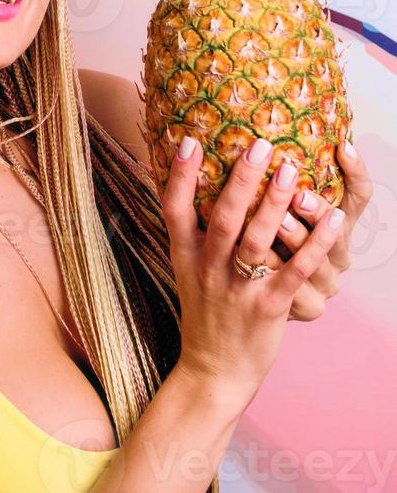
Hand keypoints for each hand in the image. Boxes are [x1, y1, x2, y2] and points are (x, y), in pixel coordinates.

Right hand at [161, 135, 344, 399]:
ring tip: (293, 171)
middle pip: (223, 219)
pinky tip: (334, 220)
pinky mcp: (268, 307)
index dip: (180, 175)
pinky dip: (315, 244)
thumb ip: (189, 230)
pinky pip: (295, 271)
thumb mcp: (184, 269)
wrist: (214, 369)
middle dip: (241, 181)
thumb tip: (189, 180)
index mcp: (185, 255)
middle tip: (259, 145)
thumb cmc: (204, 310)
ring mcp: (238, 289)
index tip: (189, 140)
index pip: (175, 209)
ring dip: (277, 205)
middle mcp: (208, 268)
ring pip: (258, 241)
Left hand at [264, 140, 372, 320]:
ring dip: (296, 238)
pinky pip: (292, 286)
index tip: (342, 147)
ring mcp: (325, 283)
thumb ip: (280, 183)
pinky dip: (275, 267)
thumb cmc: (270, 247)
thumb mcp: (278, 212)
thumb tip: (270, 141)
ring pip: (315, 260)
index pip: (359, 195)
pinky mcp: (308, 306)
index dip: (355, 172)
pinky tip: (257, 254)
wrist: (259, 308)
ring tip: (278, 221)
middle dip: (317, 210)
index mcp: (338, 226)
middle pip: (338, 230)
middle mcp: (338, 254)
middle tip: (298, 194)